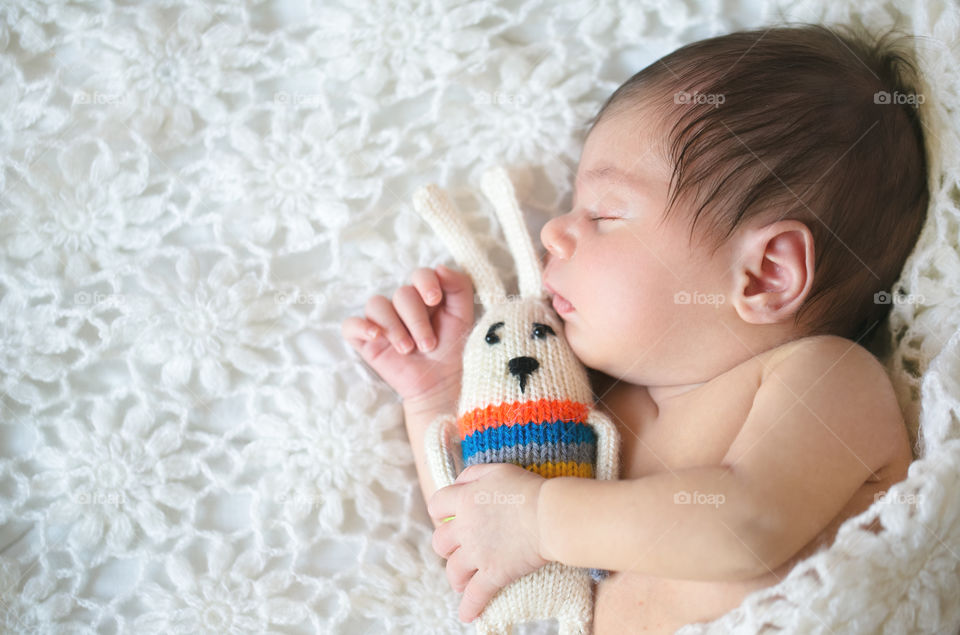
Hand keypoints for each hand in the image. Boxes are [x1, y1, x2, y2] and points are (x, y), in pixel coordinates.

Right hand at [341, 265, 473, 404]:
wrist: (440, 385)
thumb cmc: (452, 350)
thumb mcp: (463, 317)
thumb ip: (459, 288)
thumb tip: (440, 267)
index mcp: (425, 296)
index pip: (420, 274)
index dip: (425, 282)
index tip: (434, 300)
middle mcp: (402, 305)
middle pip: (402, 294)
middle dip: (417, 321)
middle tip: (428, 345)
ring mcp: (382, 321)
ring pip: (377, 304)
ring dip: (394, 327)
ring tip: (407, 349)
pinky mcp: (366, 339)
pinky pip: (351, 324)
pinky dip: (361, 327)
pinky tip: (376, 336)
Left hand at [427, 463, 548, 622]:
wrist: (550, 515)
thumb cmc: (528, 489)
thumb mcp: (497, 470)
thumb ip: (473, 474)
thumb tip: (459, 482)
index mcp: (464, 500)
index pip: (436, 505)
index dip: (439, 511)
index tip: (445, 517)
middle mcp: (465, 527)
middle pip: (440, 542)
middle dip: (446, 547)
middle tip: (457, 550)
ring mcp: (477, 552)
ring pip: (453, 570)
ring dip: (455, 577)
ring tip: (461, 582)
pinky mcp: (493, 572)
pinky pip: (476, 594)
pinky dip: (470, 606)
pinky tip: (468, 615)